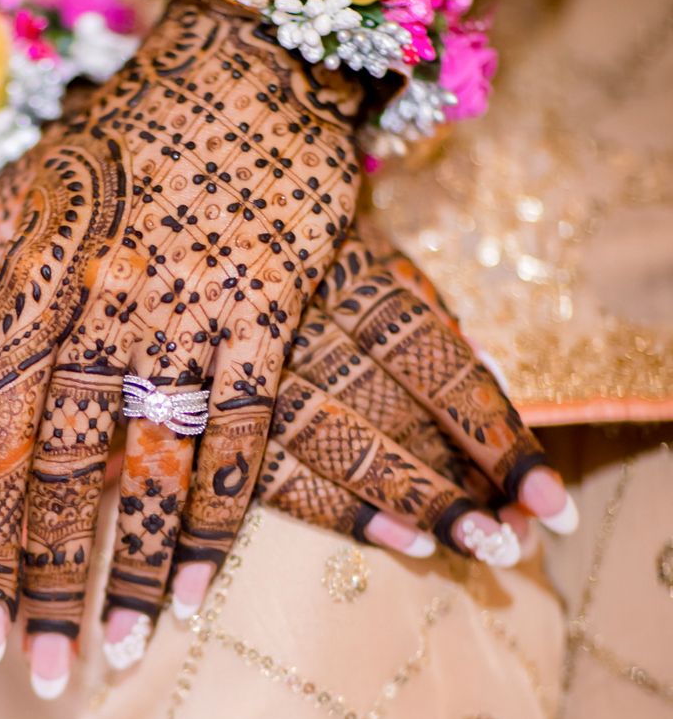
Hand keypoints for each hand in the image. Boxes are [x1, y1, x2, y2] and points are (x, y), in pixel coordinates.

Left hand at [0, 0, 362, 691]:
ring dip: (129, 572)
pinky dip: (216, 517)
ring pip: (149, 471)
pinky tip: (195, 586)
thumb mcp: (15, 205)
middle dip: (48, 583)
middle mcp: (102, 316)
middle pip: (66, 476)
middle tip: (37, 675)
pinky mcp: (266, 319)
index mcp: (36, 293)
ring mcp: (188, 319)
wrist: (241, 64)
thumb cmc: (118, 142)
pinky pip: (239, 439)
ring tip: (110, 657)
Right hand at [166, 224, 576, 619]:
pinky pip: (255, 461)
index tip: (553, 498)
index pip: (441, 366)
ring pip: (327, 446)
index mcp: (352, 279)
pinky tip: (381, 540)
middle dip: (450, 488)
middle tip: (510, 542)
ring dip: (396, 508)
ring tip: (460, 551)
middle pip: (391, 416)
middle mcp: (304, 320)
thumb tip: (484, 371)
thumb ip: (411, 304)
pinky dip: (319, 508)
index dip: (498, 434)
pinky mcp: (192, 387)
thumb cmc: (277, 210)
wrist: (164, 167)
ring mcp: (241, 357)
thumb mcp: (353, 240)